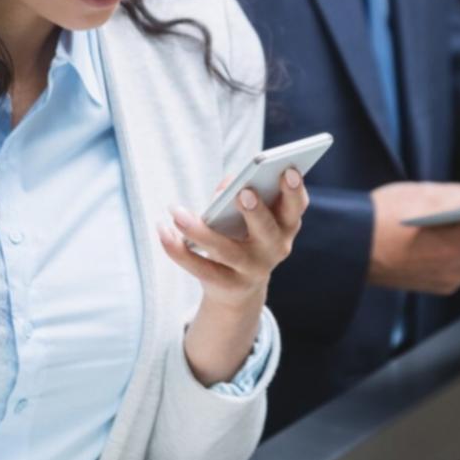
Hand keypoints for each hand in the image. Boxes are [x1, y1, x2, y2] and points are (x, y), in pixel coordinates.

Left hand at [159, 169, 308, 384]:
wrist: (238, 288)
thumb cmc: (244, 234)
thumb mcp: (248, 215)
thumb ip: (237, 194)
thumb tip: (227, 185)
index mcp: (285, 226)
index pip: (295, 208)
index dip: (294, 191)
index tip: (287, 171)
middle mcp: (274, 250)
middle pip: (268, 232)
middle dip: (257, 212)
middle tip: (244, 192)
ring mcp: (251, 271)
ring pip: (227, 252)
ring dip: (201, 232)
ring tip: (178, 213)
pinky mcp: (226, 285)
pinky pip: (200, 268)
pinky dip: (178, 250)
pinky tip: (163, 231)